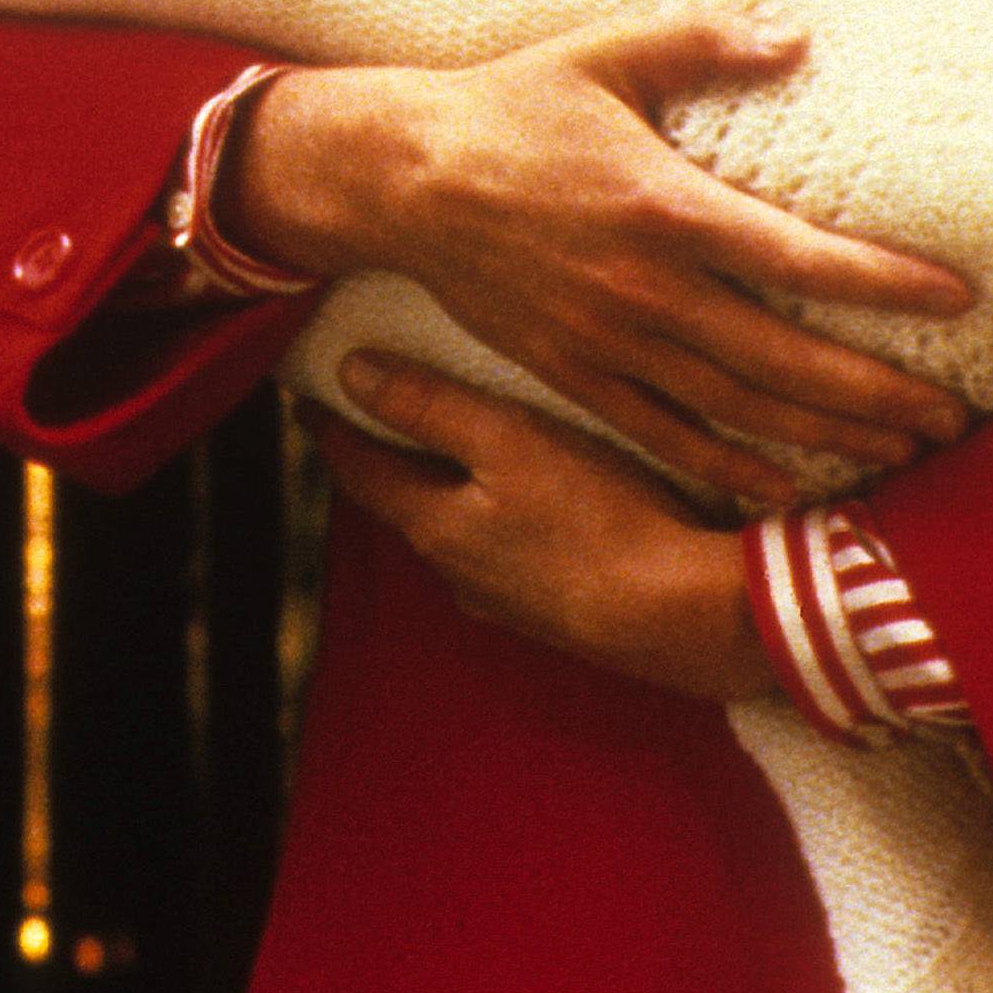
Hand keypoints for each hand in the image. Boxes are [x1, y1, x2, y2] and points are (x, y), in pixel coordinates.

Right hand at [221, 7, 975, 511]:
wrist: (399, 178)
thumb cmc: (512, 106)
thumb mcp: (609, 53)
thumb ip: (707, 44)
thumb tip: (797, 35)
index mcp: (667, 207)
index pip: (803, 256)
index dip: (886, 281)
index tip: (956, 293)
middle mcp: (646, 290)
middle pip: (786, 358)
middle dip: (877, 391)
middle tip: (952, 415)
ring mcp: (608, 343)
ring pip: (738, 409)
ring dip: (825, 435)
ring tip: (900, 453)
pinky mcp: (573, 373)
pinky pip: (664, 435)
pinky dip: (730, 467)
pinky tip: (785, 485)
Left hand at [311, 350, 783, 706]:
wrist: (685, 618)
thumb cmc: (599, 517)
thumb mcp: (510, 440)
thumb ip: (429, 406)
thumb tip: (351, 374)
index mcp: (432, 524)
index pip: (358, 468)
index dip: (332, 427)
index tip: (307, 397)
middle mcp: (456, 571)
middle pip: (405, 503)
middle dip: (389, 459)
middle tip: (377, 415)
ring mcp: (505, 601)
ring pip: (456, 535)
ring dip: (447, 494)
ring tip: (454, 454)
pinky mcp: (555, 615)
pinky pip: (506, 558)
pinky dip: (500, 524)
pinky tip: (530, 510)